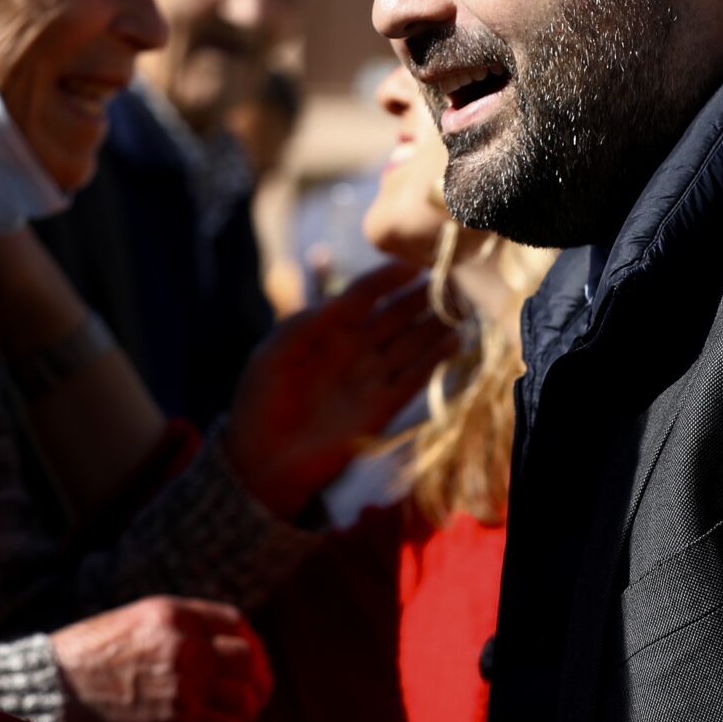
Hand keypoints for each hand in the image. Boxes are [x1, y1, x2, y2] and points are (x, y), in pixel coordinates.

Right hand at [51, 597, 274, 721]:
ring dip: (244, 711)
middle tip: (252, 695)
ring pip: (245, 698)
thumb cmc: (84, 656)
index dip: (248, 643)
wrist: (51, 688)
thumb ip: (175, 628)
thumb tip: (211, 645)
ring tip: (234, 719)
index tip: (246, 661)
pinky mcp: (178, 721)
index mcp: (174, 613)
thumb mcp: (134, 621)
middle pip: (248, 659)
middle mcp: (186, 644)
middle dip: (255, 679)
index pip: (236, 622)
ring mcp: (185, 683)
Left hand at [222, 260, 455, 515]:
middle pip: (395, 315)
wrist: (263, 459)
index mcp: (327, 328)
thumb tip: (341, 300)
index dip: (387, 277)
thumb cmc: (260, 401)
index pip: (363, 294)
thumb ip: (303, 324)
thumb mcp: (272, 355)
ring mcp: (370, 376)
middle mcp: (355, 348)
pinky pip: (413, 379)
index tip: (412, 262)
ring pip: (411, 344)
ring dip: (435, 325)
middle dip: (422, 297)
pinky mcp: (382, 407)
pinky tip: (453, 342)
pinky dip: (434, 361)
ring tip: (462, 306)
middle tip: (452, 279)